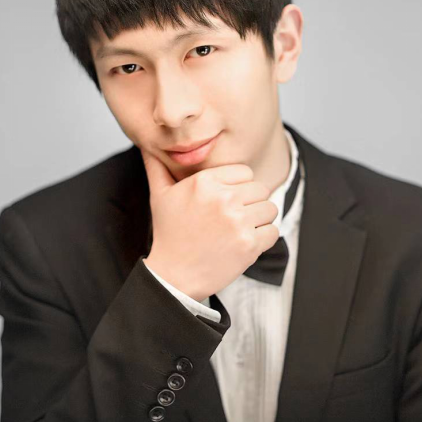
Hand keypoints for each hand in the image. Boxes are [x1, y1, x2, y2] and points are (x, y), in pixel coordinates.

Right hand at [140, 148, 278, 301]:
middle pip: (260, 189)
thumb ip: (157, 167)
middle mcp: (223, 198)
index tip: (229, 200)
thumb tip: (147, 146)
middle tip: (235, 217)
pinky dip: (264, 238)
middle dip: (251, 202)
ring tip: (241, 229)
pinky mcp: (249, 244)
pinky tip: (246, 243)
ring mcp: (238, 222)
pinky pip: (274, 231)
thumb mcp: (160, 196)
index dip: (240, 186)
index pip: (245, 172)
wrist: (173, 276)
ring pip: (270, 208)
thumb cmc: (168, 233)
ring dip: (260, 220)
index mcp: (205, 182)